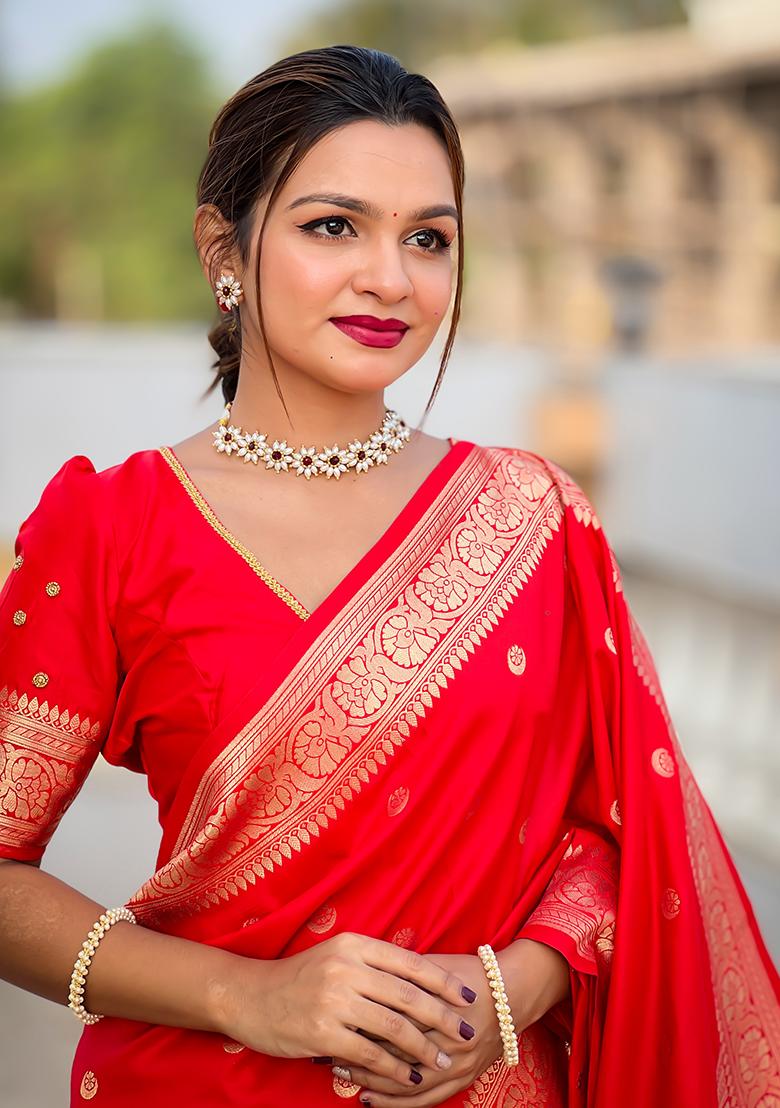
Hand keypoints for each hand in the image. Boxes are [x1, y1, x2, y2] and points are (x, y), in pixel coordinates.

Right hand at [217, 932, 477, 1089]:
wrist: (250, 995)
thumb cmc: (300, 977)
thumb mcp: (336, 956)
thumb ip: (373, 963)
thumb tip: (422, 978)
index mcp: (355, 945)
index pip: (410, 963)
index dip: (443, 981)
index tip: (468, 997)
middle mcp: (347, 969)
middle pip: (409, 995)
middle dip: (444, 1017)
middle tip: (467, 1034)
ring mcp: (334, 1001)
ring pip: (394, 1027)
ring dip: (424, 1048)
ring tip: (443, 1060)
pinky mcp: (323, 1032)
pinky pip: (370, 1053)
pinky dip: (395, 1068)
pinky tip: (411, 1078)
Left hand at [328, 953, 502, 1106]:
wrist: (513, 991)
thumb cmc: (469, 971)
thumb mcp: (433, 964)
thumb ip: (399, 974)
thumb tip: (359, 978)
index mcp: (437, 1005)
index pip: (387, 1018)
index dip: (355, 1019)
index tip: (328, 1017)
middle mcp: (447, 1038)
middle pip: (392, 1050)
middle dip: (355, 1049)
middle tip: (325, 1049)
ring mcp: (456, 1063)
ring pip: (403, 1080)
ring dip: (370, 1078)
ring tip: (341, 1073)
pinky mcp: (462, 1079)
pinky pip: (423, 1099)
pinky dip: (394, 1102)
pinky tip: (369, 1099)